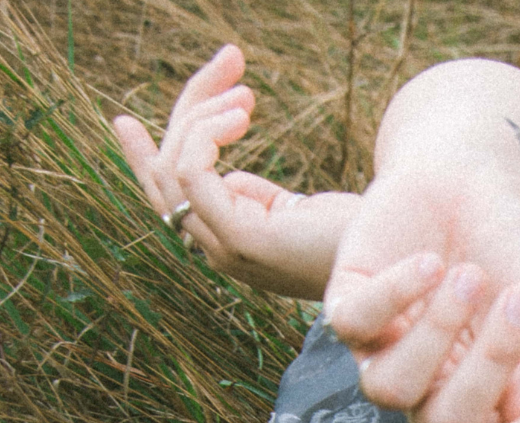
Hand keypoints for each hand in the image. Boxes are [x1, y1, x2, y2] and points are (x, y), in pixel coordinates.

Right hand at [113, 46, 358, 300]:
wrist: (397, 266)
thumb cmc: (354, 236)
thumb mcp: (295, 210)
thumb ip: (257, 197)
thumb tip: (231, 177)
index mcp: (224, 240)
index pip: (167, 196)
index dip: (141, 157)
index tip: (122, 119)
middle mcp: (216, 248)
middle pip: (167, 171)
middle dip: (191, 106)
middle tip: (233, 59)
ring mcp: (227, 248)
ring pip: (175, 168)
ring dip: (203, 114)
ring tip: (248, 93)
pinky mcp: (244, 242)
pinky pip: (195, 178)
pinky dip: (206, 137)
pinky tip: (240, 117)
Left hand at [322, 59, 519, 422]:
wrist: (473, 184)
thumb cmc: (513, 258)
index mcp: (478, 400)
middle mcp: (425, 389)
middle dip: (488, 365)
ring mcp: (381, 353)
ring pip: (388, 391)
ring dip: (434, 335)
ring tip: (468, 276)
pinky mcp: (346, 306)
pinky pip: (354, 326)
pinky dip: (395, 295)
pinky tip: (430, 263)